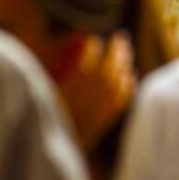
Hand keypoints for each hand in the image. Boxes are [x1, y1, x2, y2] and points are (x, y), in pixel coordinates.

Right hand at [58, 31, 135, 150]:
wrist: (57, 143)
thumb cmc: (47, 108)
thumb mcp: (49, 81)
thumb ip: (63, 59)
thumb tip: (80, 39)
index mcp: (79, 73)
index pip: (93, 48)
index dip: (93, 43)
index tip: (92, 41)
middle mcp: (97, 84)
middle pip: (112, 59)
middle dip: (117, 47)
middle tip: (120, 36)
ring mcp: (107, 99)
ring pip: (122, 74)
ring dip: (125, 61)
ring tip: (127, 52)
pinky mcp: (111, 113)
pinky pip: (126, 93)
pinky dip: (130, 82)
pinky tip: (130, 75)